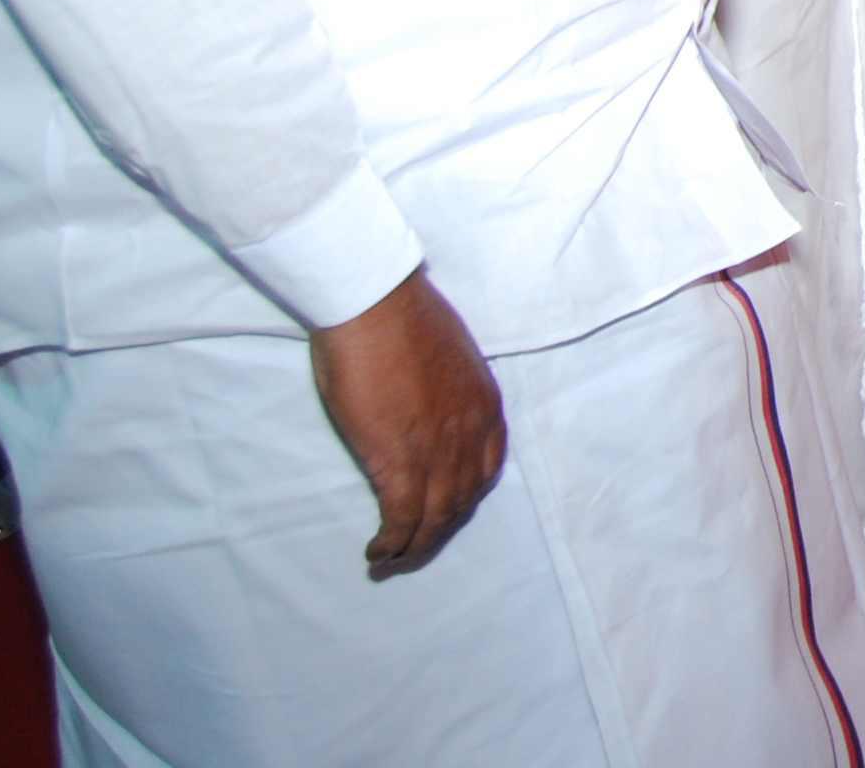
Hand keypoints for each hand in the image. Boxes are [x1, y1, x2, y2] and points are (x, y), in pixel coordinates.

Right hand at [308, 270, 504, 577]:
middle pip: (463, 502)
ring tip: (392, 561)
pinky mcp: (398, 461)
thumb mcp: (447, 356)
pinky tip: (378, 551)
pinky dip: (391, 542)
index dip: (466, 498)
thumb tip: (430, 401)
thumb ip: (448, 388)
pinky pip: (401, 518)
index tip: (445, 511)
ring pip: (435, 519)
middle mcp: (471, 434)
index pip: (488, 469)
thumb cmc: (401, 318)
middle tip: (415, 550)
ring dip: (415, 548)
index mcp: (485, 405)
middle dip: (439, 533)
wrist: (376, 304)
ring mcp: (438, 451)